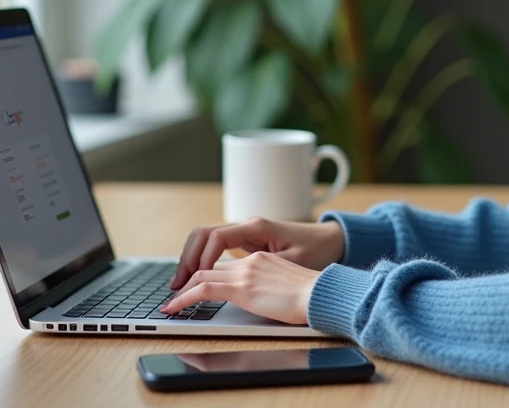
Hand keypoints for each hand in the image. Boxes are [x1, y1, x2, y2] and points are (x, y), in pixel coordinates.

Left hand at [160, 251, 320, 324]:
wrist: (323, 292)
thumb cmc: (312, 292)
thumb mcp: (287, 281)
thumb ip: (268, 282)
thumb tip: (259, 296)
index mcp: (261, 257)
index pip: (224, 261)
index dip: (204, 270)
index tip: (194, 284)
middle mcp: (251, 259)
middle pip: (208, 264)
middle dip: (187, 277)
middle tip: (175, 292)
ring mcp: (246, 271)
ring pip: (202, 274)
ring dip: (182, 289)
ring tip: (171, 303)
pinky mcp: (243, 287)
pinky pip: (204, 289)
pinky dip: (185, 298)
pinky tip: (175, 308)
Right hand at [169, 216, 345, 289]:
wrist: (332, 241)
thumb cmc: (317, 250)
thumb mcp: (293, 262)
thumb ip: (265, 269)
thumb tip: (238, 279)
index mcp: (257, 227)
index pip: (216, 237)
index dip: (200, 258)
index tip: (192, 280)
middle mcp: (248, 225)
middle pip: (203, 234)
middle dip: (186, 258)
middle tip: (176, 285)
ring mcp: (246, 232)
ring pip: (206, 238)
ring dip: (190, 258)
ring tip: (180, 283)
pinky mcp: (248, 240)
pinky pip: (216, 246)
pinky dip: (202, 259)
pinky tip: (196, 276)